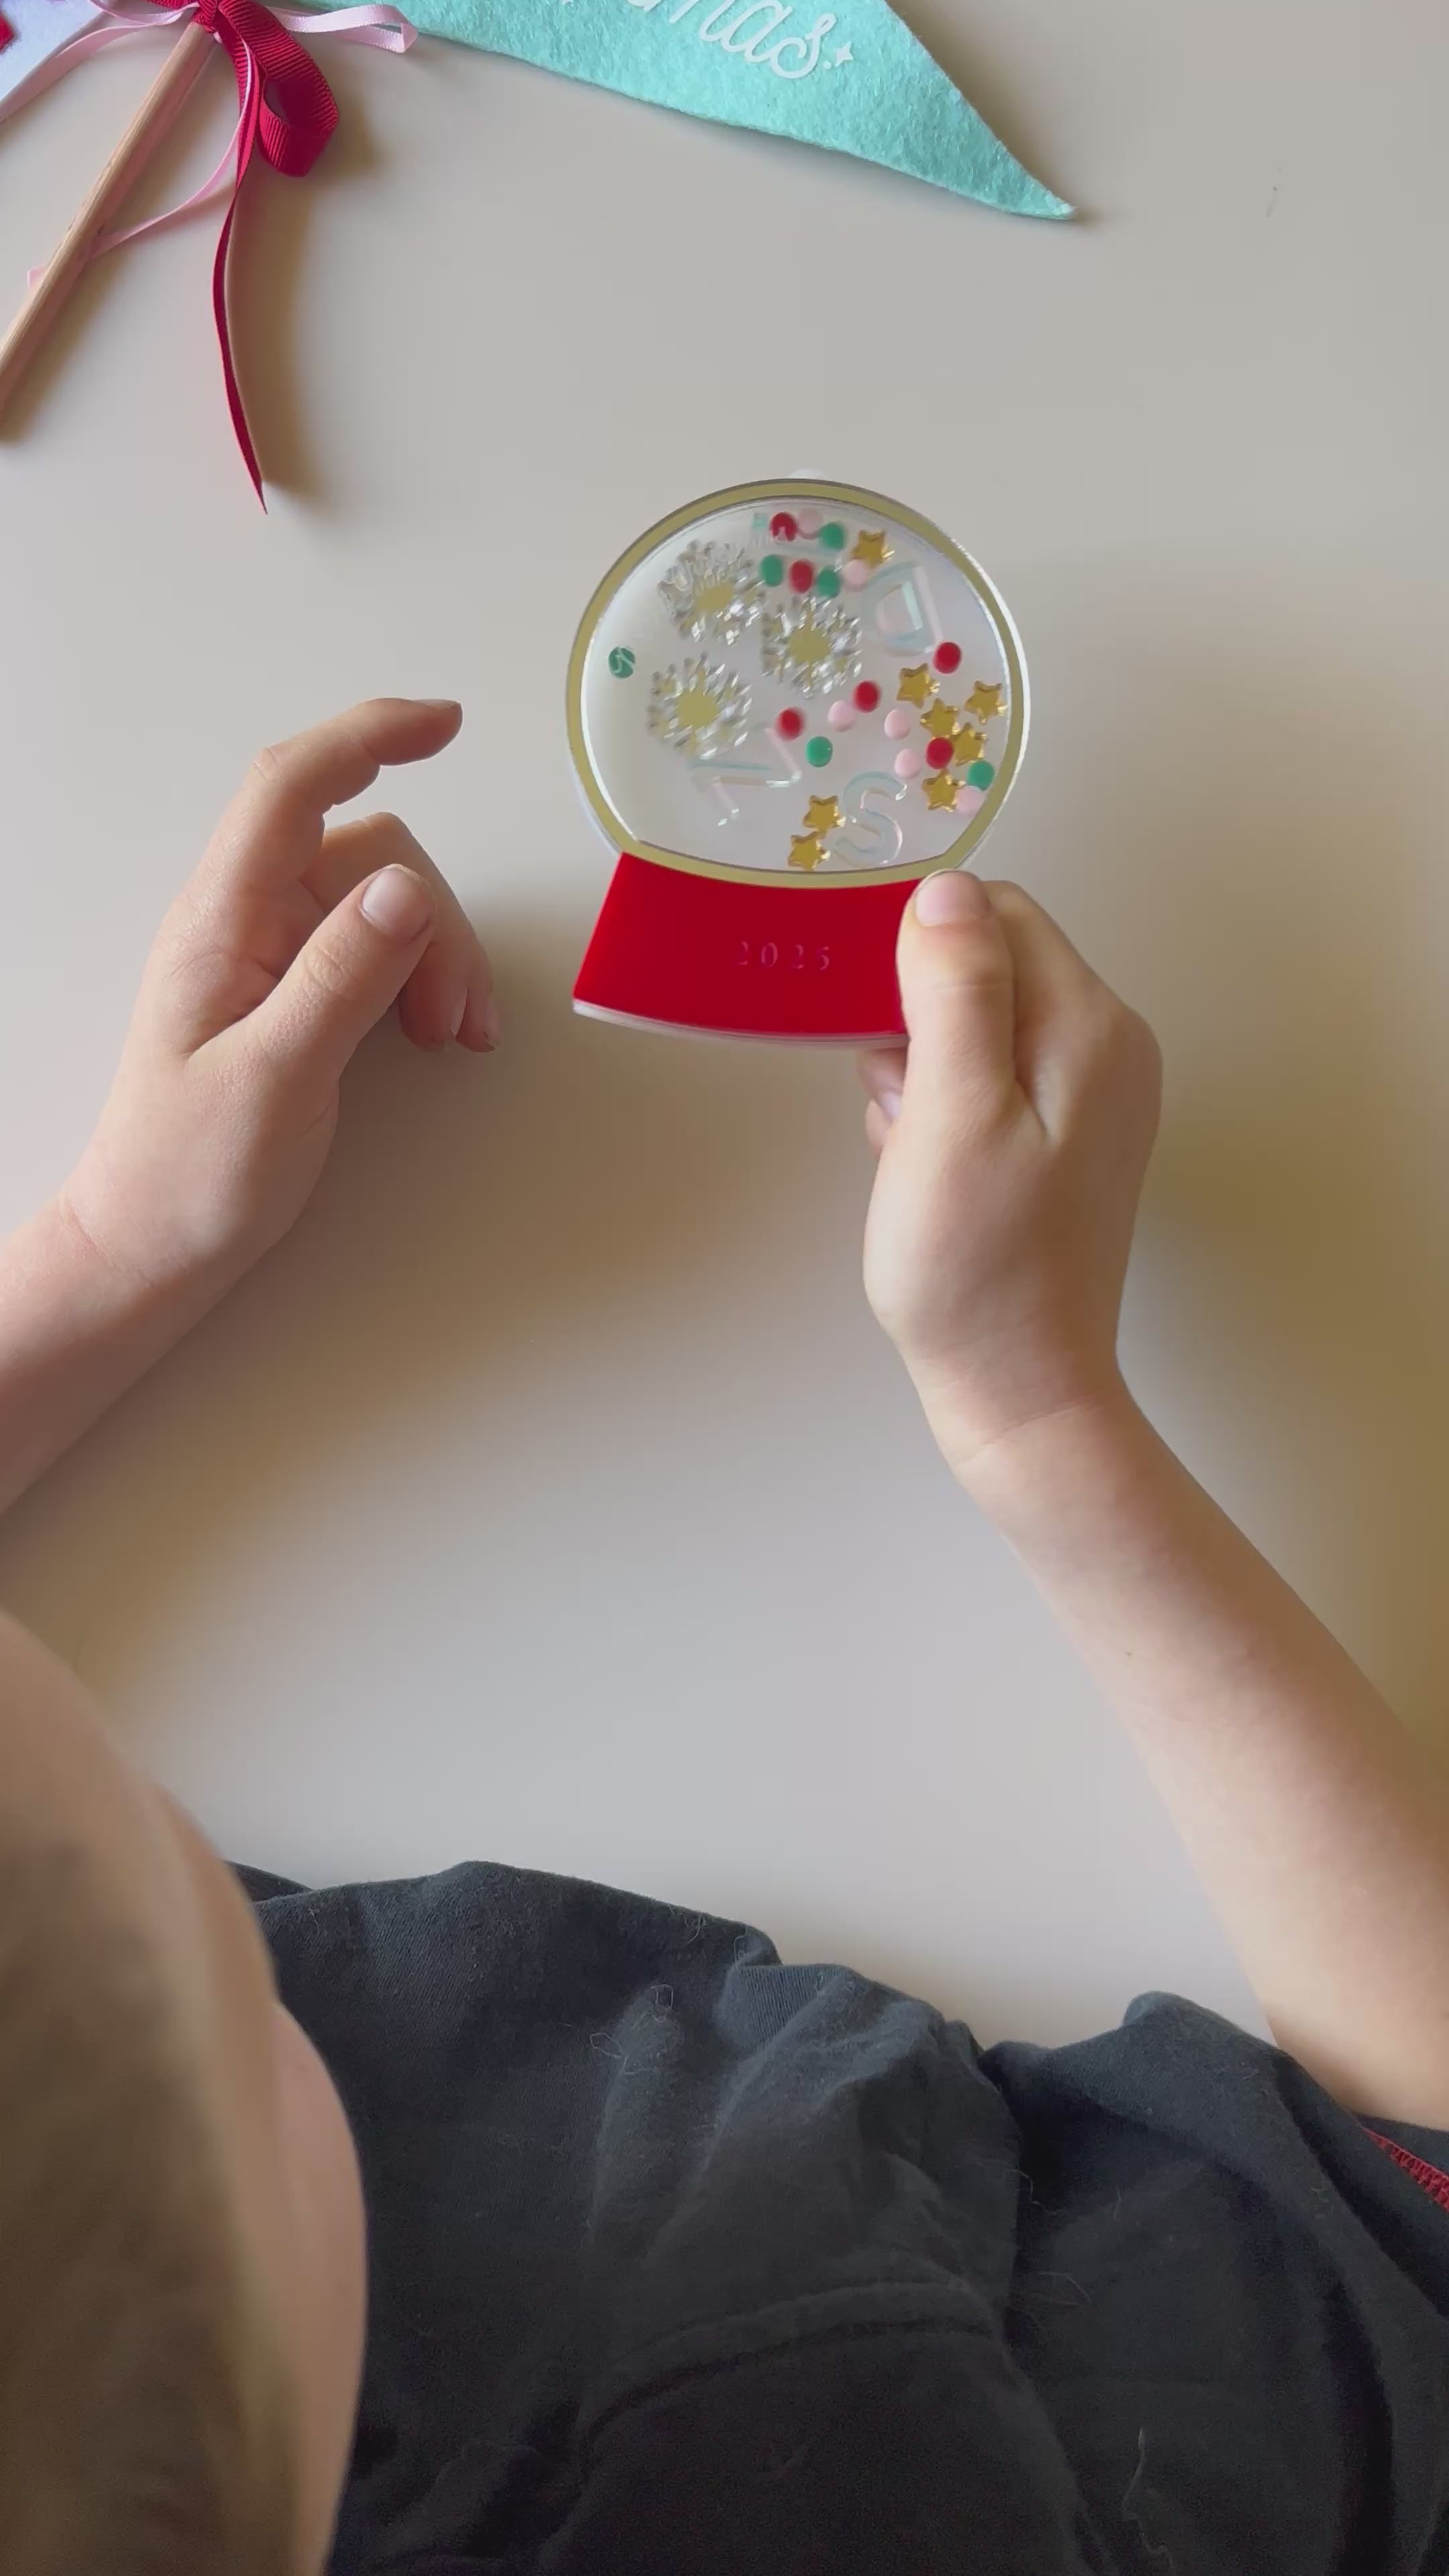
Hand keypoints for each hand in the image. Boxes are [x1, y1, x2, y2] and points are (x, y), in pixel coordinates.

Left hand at [61, 698, 493, 1300]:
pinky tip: (436, 1032)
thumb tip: (405, 888)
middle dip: (435, 920)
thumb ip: (340, 978)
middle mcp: (243, 920)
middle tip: (452, 1020)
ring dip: (439, 956)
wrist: (147, 1249)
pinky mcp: (290, 993)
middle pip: (366, 851)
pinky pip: (372, 948)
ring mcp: (267, 955)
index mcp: (221, 920)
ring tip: (451, 1037)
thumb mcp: (275, 1079)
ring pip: (383, 901)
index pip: (292, 786)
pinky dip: (420, 977)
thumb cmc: (190, 1174)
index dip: (368, 736)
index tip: (446, 723)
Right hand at [858, 873, 1160, 1496]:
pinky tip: (920, 1168)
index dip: (918, 948)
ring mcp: (1091, 1096)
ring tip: (908, 1147)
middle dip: (914, 1017)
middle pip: (988, 964)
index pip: (996, 912)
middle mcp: (1108, 1046)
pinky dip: (934, 1110)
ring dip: (917, 1069)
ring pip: (973, 1026)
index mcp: (1090, 1026)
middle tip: (895, 1104)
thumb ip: (957, 993)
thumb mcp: (953, 1116)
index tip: (869, 1018)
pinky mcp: (1062, 1140)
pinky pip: (980, 1081)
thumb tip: (945, 889)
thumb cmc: (975, 1265)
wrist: (1016, 1391)